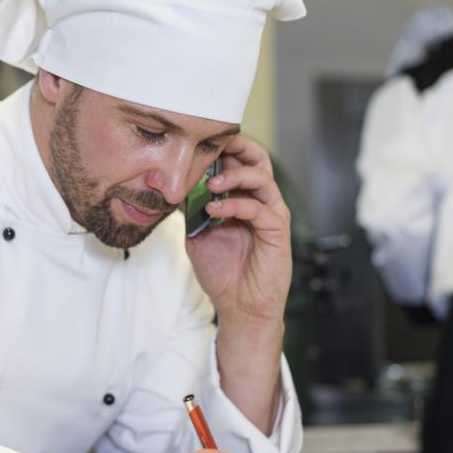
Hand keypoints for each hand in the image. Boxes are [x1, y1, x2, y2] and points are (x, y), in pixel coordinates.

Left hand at [184, 134, 291, 322]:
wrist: (239, 306)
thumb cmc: (222, 272)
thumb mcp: (197, 235)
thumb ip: (191, 210)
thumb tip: (174, 186)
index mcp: (244, 199)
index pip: (240, 162)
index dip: (224, 150)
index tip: (199, 145)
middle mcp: (261, 202)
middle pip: (259, 160)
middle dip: (238, 148)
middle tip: (214, 149)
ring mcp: (271, 215)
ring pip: (262, 179)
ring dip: (235, 176)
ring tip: (211, 184)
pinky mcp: (277, 232)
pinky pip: (260, 209)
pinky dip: (236, 205)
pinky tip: (215, 210)